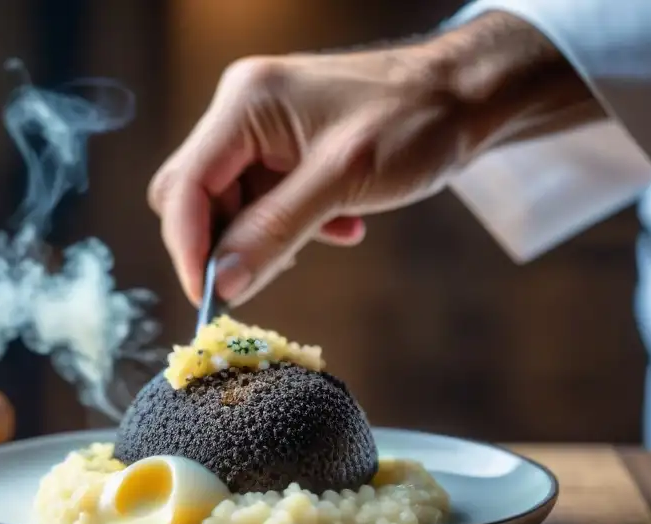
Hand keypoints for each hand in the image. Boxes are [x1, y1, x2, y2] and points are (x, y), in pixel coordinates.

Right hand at [148, 11, 598, 306]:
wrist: (465, 98)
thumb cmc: (415, 122)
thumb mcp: (341, 182)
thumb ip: (275, 231)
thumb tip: (223, 284)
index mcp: (246, 104)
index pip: (185, 186)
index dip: (189, 247)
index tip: (209, 299)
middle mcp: (243, 110)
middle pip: (196, 195)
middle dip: (226, 242)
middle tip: (265, 275)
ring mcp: (263, 128)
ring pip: (231, 203)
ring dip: (266, 235)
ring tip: (324, 235)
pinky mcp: (285, 147)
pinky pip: (263, 199)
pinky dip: (290, 224)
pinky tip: (339, 227)